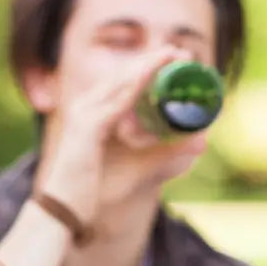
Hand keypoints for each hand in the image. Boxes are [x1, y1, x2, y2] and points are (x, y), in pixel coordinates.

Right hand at [38, 46, 188, 222]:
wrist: (63, 212)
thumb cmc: (95, 192)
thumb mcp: (138, 167)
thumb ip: (167, 154)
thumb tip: (203, 142)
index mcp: (91, 111)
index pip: (122, 78)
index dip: (151, 64)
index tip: (180, 58)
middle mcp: (84, 106)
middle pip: (123, 73)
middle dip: (155, 59)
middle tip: (185, 53)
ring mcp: (84, 114)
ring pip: (121, 80)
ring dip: (150, 64)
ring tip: (175, 54)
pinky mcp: (87, 128)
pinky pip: (117, 101)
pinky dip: (137, 83)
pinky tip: (154, 70)